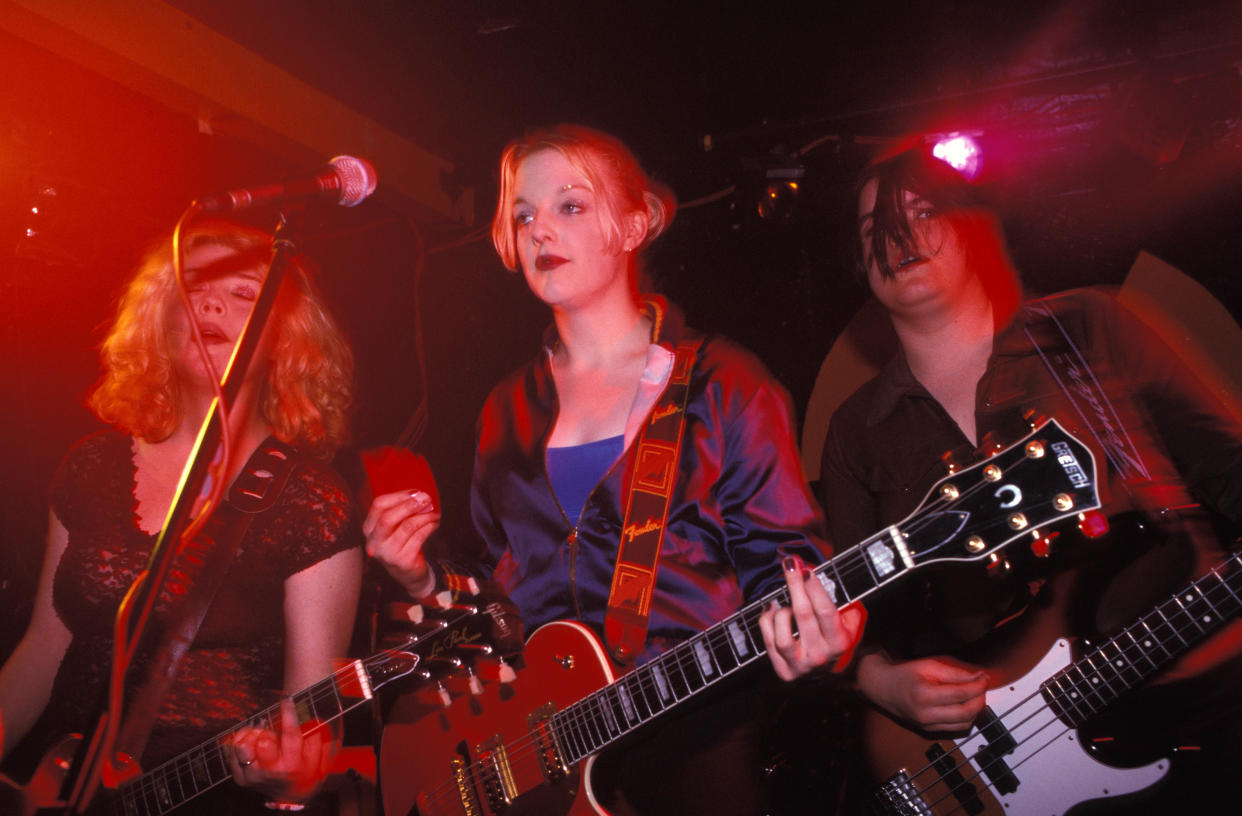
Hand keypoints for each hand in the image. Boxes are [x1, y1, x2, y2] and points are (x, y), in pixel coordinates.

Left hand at [228, 699, 333, 802]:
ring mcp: (253, 776)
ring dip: (251, 735)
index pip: (289, 733)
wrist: (291, 794)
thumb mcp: (318, 754)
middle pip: (262, 740)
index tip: (286, 700)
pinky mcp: (241, 778)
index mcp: (292, 763)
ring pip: (243, 746)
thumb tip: (311, 715)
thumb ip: (315, 734)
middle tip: (271, 730)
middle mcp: (271, 771)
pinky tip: (251, 742)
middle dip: (268, 730)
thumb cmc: (305, 770)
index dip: (288, 713)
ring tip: (258, 735)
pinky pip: (233, 753)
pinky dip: (241, 742)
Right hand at [363, 490, 439, 597]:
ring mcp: (387, 553)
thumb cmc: (402, 544)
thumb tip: (418, 495)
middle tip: (426, 499)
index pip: (378, 506)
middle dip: (410, 505)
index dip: (398, 496)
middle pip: (388, 517)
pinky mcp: (402, 561)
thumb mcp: (395, 527)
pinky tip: (435, 524)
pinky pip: (418, 538)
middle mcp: (374, 542)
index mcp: (369, 529)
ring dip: (424, 516)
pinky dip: (429, 527)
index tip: (416, 492)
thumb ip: (401, 511)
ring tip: (434, 512)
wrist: (409, 574)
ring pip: (407, 526)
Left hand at [759, 555, 865, 680]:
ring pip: (783, 636)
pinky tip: (770, 609)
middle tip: (790, 565)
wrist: (828, 673)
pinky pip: (768, 643)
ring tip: (783, 603)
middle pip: (803, 615)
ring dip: (781, 612)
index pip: (825, 611)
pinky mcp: (784, 670)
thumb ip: (842, 600)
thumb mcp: (850, 622)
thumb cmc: (835, 638)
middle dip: (795, 586)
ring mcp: (801, 665)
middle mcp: (820, 656)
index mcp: (839, 642)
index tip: (806, 570)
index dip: (814, 589)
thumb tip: (817, 573)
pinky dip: (766, 622)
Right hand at [856, 651, 988, 732]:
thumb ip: (955, 673)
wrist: (882, 688)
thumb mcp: (928, 666)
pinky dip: (966, 719)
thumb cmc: (904, 675)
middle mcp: (926, 714)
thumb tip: (979, 677)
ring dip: (975, 711)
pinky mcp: (929, 731)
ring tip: (975, 696)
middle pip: (966, 713)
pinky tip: (965, 706)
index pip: (962, 694)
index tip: (984, 678)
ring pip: (964, 724)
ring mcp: (927, 725)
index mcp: (925, 695)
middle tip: (982, 688)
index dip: (978, 686)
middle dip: (980, 700)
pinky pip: (956, 729)